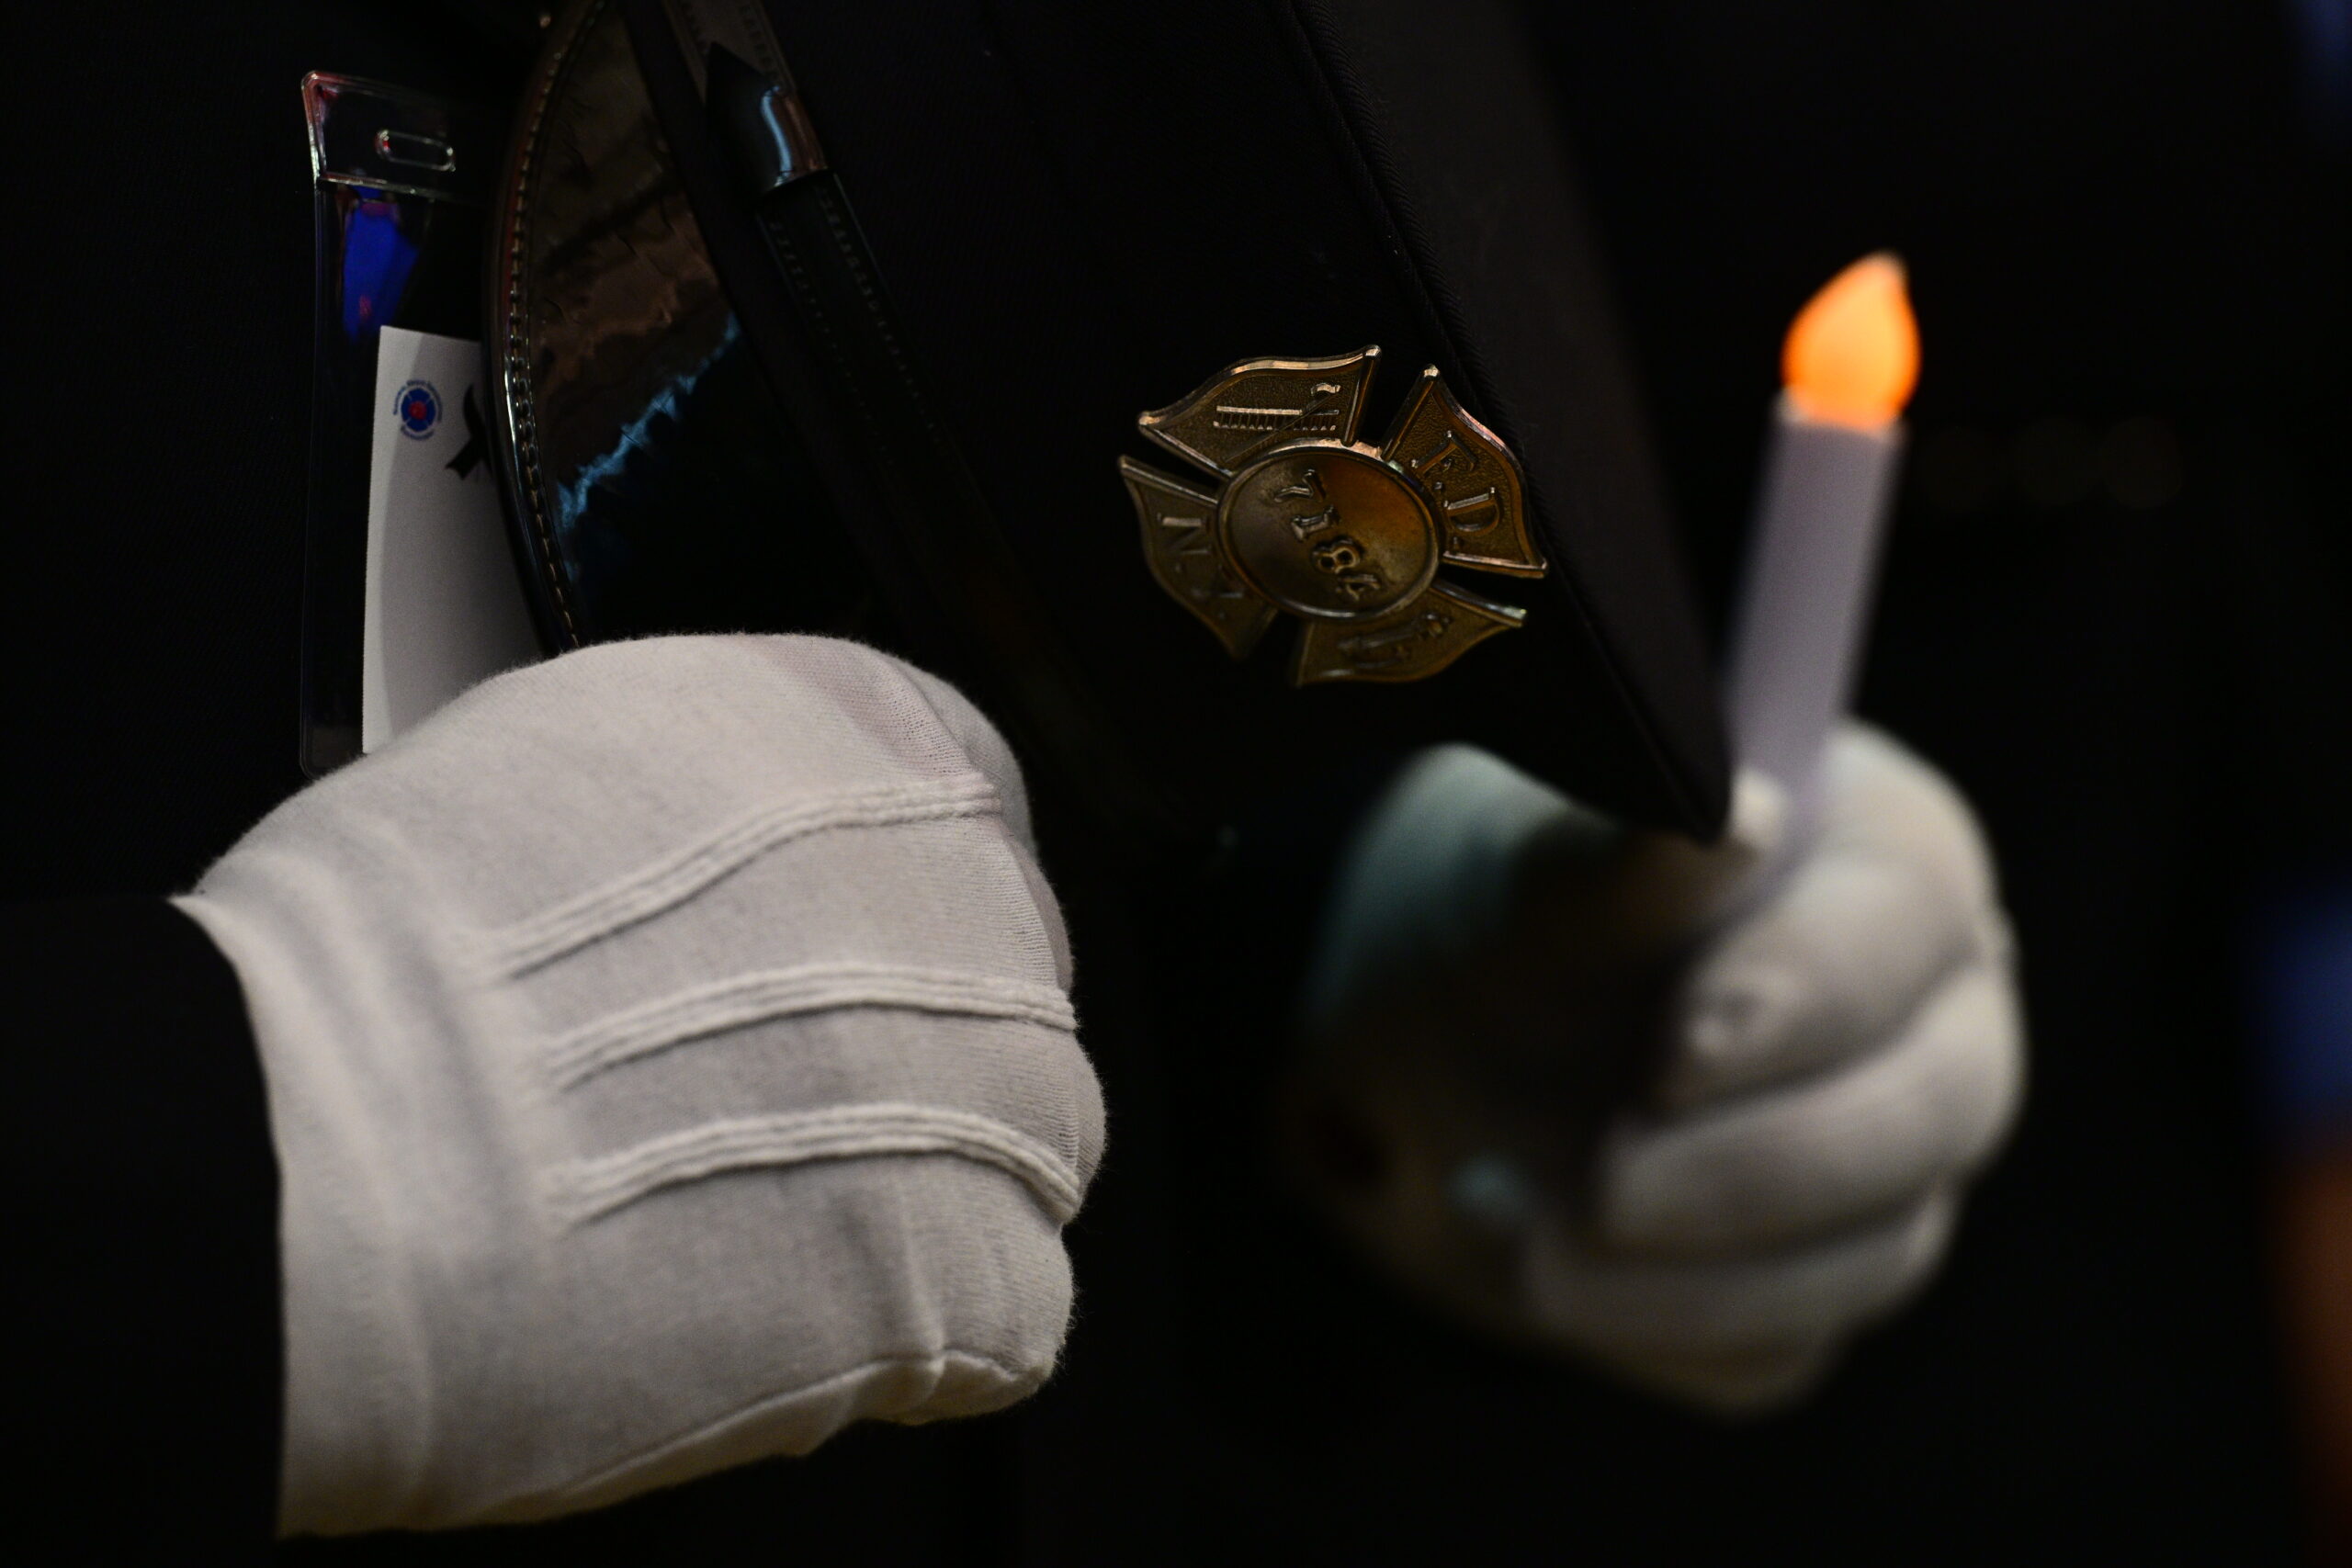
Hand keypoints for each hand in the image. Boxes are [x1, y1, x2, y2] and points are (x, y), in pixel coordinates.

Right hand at [178, 636, 1102, 1531]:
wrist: (326, 1152)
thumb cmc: (385, 964)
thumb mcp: (564, 757)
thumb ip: (712, 795)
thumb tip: (729, 864)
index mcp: (863, 733)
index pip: (963, 802)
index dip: (890, 904)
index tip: (836, 964)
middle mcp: (964, 887)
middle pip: (1006, 985)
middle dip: (910, 1055)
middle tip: (765, 1121)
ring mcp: (993, 1077)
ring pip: (1034, 1143)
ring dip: (929, 1191)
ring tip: (759, 1229)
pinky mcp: (972, 1266)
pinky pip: (1016, 1309)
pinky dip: (928, 1335)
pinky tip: (798, 1324)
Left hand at [1290, 724, 2021, 1410]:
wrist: (1425, 1080)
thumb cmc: (1496, 936)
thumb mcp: (1513, 893)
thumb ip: (1618, 863)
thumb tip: (1729, 813)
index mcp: (1878, 856)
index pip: (1907, 917)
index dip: (1803, 993)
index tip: (1677, 1051)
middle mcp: (1930, 1009)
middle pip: (1934, 1106)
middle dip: (1752, 1163)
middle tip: (1606, 1185)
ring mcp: (1899, 1159)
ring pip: (1874, 1253)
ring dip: (1687, 1270)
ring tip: (1521, 1232)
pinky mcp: (1827, 1281)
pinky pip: (1782, 1343)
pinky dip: (1653, 1325)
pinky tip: (1549, 1271)